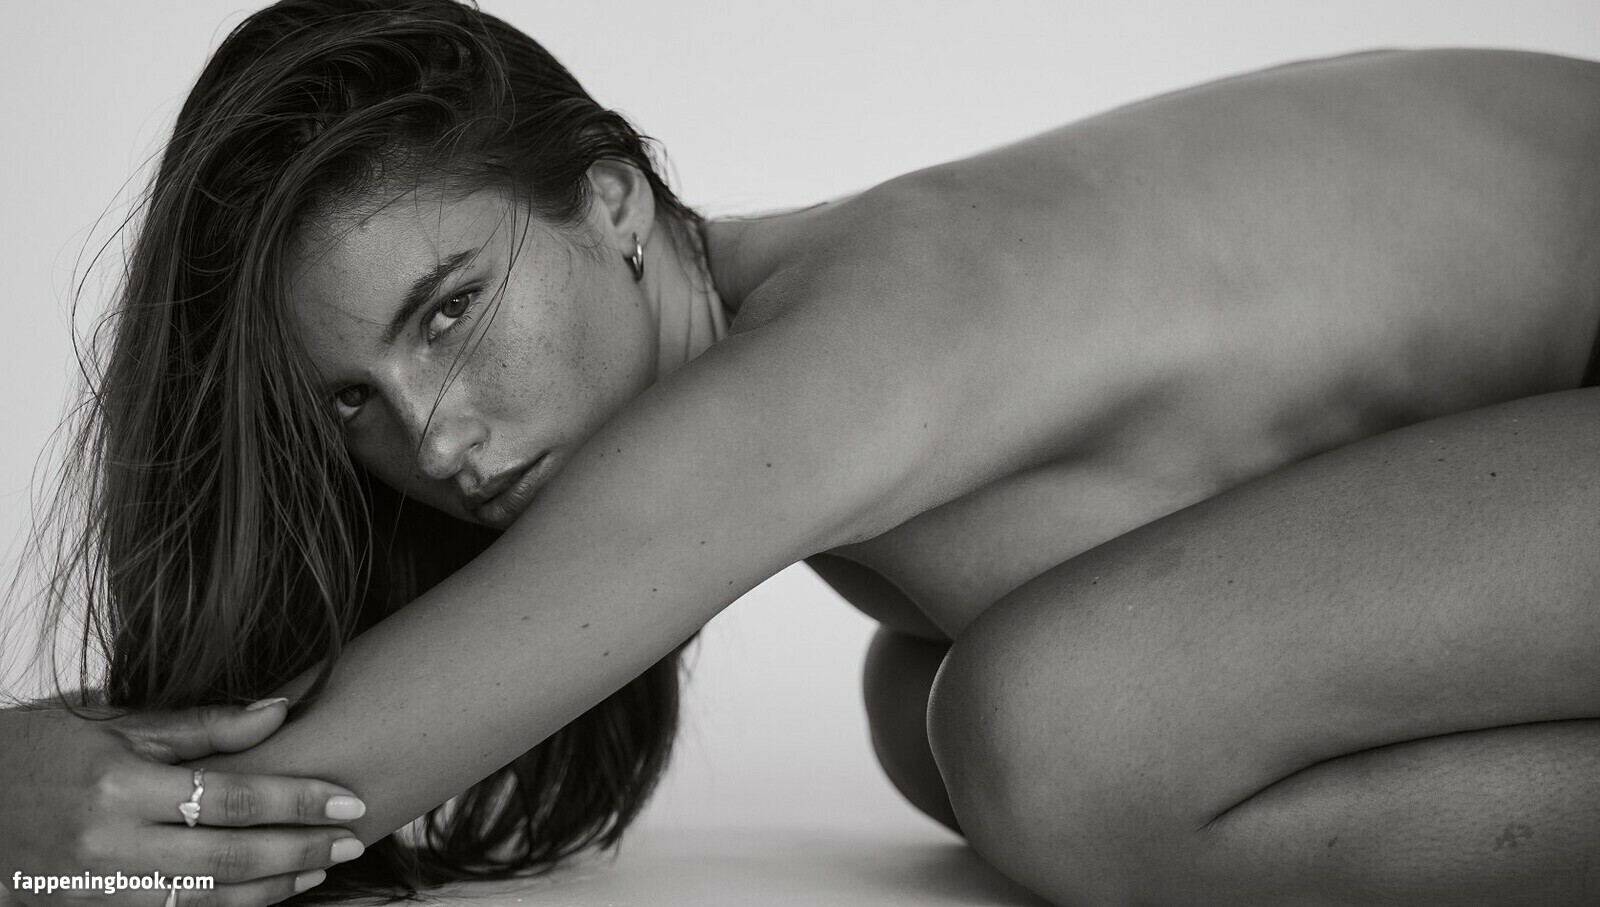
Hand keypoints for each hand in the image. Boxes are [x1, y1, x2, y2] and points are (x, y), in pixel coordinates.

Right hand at [1, 700, 366, 906]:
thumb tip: (279, 712)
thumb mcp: (108, 723)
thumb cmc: (30, 752)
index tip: (348, 800)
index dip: (297, 801)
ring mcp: (92, 891)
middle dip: (300, 850)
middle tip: (354, 839)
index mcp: (115, 785)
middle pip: (228, 858)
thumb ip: (199, 725)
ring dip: (271, 888)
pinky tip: (261, 893)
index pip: (230, 797)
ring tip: (318, 867)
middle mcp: (105, 845)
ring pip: (203, 900)